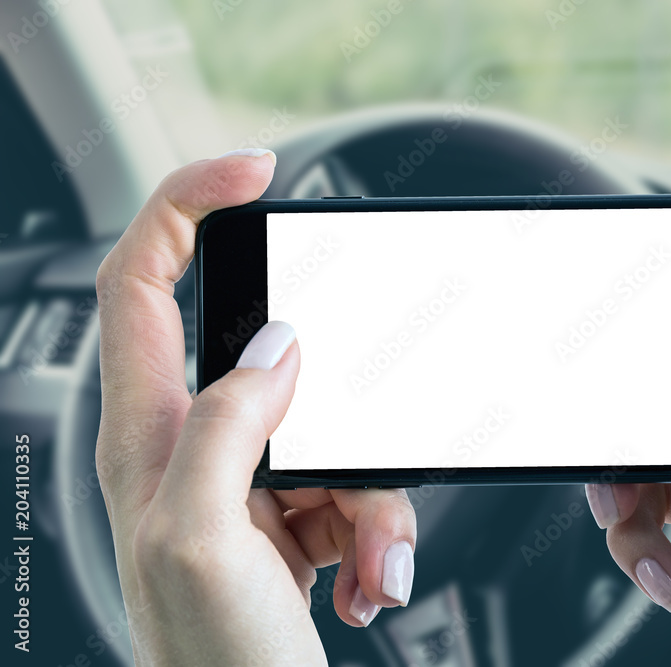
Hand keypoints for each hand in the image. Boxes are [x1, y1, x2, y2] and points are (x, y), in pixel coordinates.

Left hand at [95, 149, 416, 665]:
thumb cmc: (207, 662)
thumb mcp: (201, 541)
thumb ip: (226, 426)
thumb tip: (275, 346)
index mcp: (148, 434)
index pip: (144, 279)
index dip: (188, 205)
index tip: (254, 172)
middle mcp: (195, 446)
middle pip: (284, 365)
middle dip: (349, 417)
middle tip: (358, 485)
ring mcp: (250, 482)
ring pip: (340, 434)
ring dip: (374, 503)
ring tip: (367, 568)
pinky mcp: (294, 514)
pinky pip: (358, 484)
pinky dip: (378, 533)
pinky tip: (362, 581)